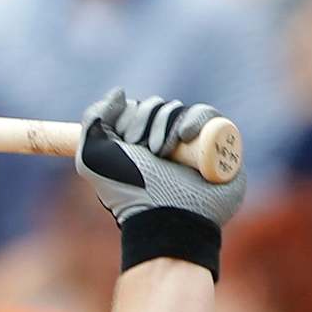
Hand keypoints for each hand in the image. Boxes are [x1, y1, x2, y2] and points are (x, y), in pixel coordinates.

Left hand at [77, 88, 245, 228]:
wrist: (169, 218)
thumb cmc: (130, 192)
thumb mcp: (94, 158)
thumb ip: (94, 120)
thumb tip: (119, 92)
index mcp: (134, 145)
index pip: (134, 109)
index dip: (129, 117)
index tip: (128, 140)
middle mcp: (162, 143)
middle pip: (156, 107)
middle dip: (148, 123)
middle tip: (147, 151)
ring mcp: (191, 144)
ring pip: (180, 110)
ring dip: (168, 125)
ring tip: (165, 153)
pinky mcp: (218, 144)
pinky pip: (209, 115)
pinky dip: (196, 118)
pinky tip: (188, 136)